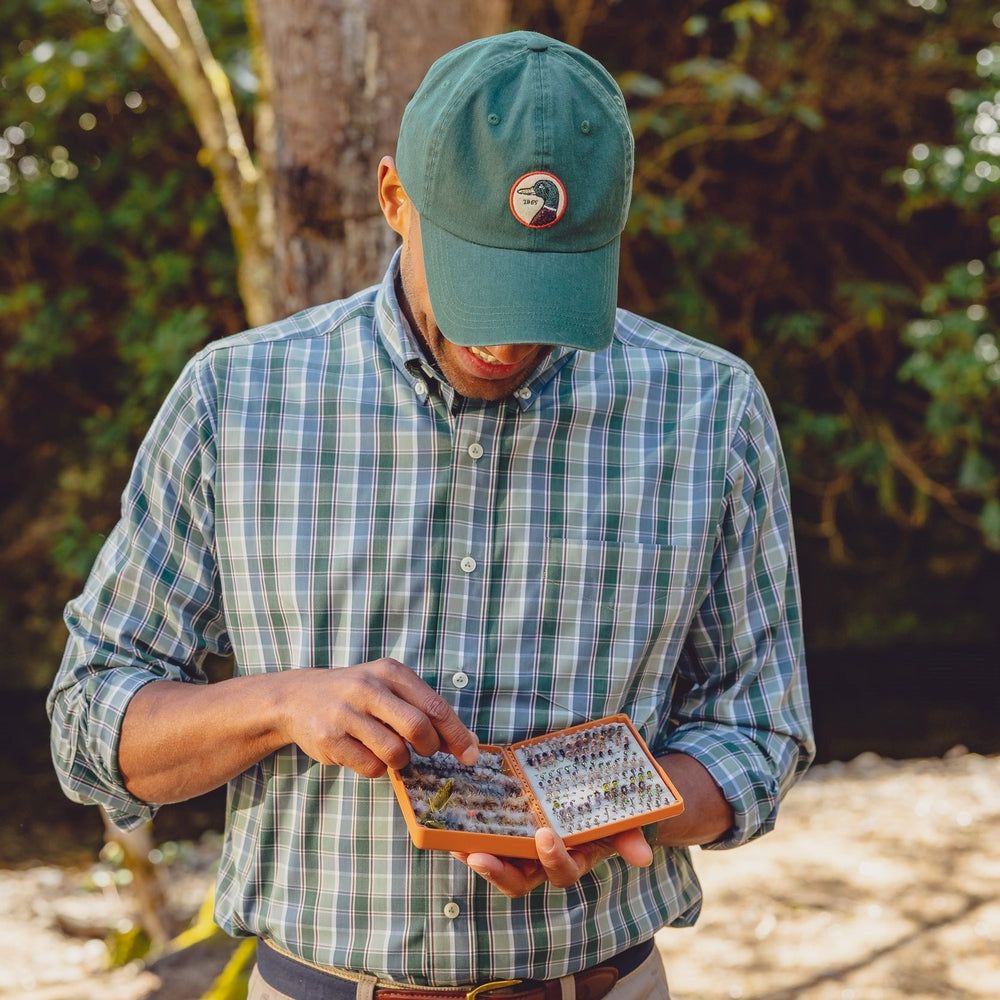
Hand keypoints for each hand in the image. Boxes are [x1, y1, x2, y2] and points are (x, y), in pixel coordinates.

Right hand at [279, 658, 479, 777]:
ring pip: (394, 752)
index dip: (457, 735)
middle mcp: (369, 688)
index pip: (435, 706)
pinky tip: (366, 754)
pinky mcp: (330, 739)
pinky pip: (370, 766)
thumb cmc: (357, 696)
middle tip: (424, 752)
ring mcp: (346, 713)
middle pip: (418, 727)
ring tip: (389, 751)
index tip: (470, 755)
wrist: (297, 697)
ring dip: (400, 761)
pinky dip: (377, 768)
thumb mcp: (389, 688)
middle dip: (429, 747)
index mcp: (390, 672)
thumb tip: (466, 742)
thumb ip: (423, 709)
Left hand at [451, 825, 652, 897]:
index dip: (553, 859)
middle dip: (497, 873)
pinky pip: (483, 839)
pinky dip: (466, 834)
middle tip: (478, 856)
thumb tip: (643, 856)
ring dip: (474, 856)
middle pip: (518, 880)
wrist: (591, 793)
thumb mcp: (619, 819)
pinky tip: (450, 821)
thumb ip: (628, 835)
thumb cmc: (605, 811)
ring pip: (495, 863)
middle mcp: (541, 862)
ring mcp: (520, 849)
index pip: (561, 872)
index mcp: (571, 859)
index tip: (546, 835)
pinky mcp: (504, 832)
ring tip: (454, 842)